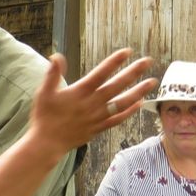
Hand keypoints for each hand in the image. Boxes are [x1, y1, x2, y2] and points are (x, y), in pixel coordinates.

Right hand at [29, 49, 156, 159]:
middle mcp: (92, 103)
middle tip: (148, 61)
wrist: (47, 143)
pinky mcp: (99, 128)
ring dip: (138, 91)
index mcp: (80, 92)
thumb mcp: (44, 92)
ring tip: (151, 82)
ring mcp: (97, 116)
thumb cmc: (44, 117)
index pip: (101, 73)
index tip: (128, 51)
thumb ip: (52, 74)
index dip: (114, 61)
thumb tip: (57, 56)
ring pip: (122, 102)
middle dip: (133, 72)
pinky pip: (118, 118)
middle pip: (117, 85)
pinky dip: (130, 111)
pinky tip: (140, 103)